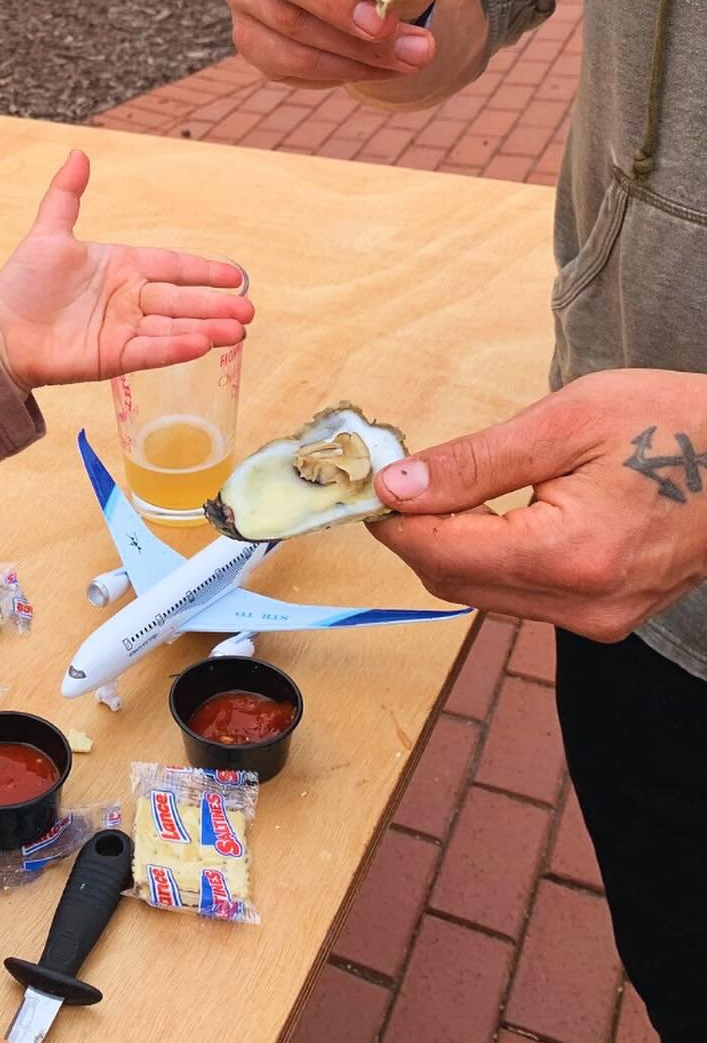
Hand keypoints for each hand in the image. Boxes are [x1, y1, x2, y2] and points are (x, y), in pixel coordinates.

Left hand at [0, 151, 252, 394]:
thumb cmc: (22, 283)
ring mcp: (124, 330)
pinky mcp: (114, 358)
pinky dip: (176, 348)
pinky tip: (203, 345)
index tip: (235, 275)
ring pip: (173, 326)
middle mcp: (129, 298)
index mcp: (122, 266)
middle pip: (181, 299)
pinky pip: (151, 351)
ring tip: (239, 331)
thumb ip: (66, 195)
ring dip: (206, 328)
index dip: (203, 270)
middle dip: (215, 305)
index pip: (171, 266)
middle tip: (249, 310)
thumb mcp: (47, 234)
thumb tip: (79, 152)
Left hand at [369, 371, 706, 641]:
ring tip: (437, 494)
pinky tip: (488, 519)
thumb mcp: (566, 422)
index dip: (392, 521)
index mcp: (568, 555)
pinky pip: (524, 598)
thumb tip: (397, 486)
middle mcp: (582, 605)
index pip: (441, 551)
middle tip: (393, 485)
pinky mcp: (610, 617)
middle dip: (413, 536)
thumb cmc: (675, 423)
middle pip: (454, 582)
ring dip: (449, 550)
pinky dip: (490, 562)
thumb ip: (474, 463)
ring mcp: (600, 620)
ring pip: (484, 596)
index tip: (368, 485)